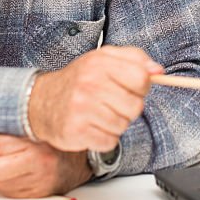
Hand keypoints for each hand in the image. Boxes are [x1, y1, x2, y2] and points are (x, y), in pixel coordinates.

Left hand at [0, 134, 90, 197]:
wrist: (82, 156)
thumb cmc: (53, 139)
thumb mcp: (33, 125)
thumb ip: (7, 127)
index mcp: (34, 138)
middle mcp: (37, 161)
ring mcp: (38, 180)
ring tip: (10, 164)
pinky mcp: (39, 194)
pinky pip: (11, 194)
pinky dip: (8, 185)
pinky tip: (18, 174)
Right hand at [28, 46, 162, 152]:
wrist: (41, 102)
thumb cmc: (79, 81)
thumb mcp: (104, 59)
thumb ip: (135, 58)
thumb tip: (158, 70)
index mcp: (99, 62)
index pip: (141, 78)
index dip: (141, 86)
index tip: (131, 88)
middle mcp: (89, 84)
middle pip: (135, 106)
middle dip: (129, 108)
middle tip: (113, 103)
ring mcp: (81, 108)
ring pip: (123, 125)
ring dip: (116, 123)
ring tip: (100, 114)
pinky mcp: (76, 131)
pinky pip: (110, 141)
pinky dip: (105, 138)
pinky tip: (93, 127)